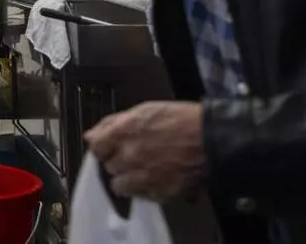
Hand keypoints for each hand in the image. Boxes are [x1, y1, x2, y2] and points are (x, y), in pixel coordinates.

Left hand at [85, 101, 205, 202]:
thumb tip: (94, 132)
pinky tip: (157, 177)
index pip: (94, 146)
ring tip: (143, 169)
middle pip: (109, 166)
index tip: (108, 146)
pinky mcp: (158, 193)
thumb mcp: (144, 110)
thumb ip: (114, 122)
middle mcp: (130, 156)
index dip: (103, 146)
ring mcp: (143, 176)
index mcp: (123, 132)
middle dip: (119, 161)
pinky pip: (141, 196)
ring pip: (120, 185)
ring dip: (128, 178)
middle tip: (134, 154)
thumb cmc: (183, 121)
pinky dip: (146, 190)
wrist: (212, 139)